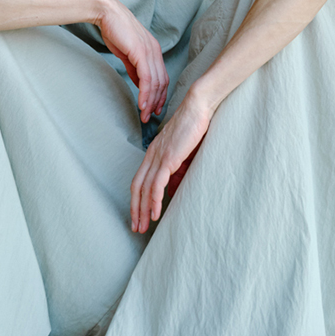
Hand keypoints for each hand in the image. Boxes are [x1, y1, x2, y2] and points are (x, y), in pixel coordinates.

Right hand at [96, 0, 168, 123]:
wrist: (107, 13)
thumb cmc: (115, 30)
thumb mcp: (127, 53)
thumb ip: (134, 67)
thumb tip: (139, 82)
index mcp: (154, 51)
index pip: (162, 77)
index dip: (160, 95)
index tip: (155, 109)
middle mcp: (156, 51)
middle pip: (162, 83)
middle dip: (156, 102)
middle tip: (150, 117)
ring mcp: (150, 52)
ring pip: (156, 83)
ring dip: (151, 102)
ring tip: (145, 115)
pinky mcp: (141, 52)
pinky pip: (147, 78)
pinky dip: (145, 93)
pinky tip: (142, 105)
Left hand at [130, 97, 210, 232]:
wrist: (199, 107)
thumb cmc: (195, 127)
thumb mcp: (185, 152)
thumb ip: (177, 170)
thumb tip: (172, 189)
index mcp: (153, 153)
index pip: (139, 180)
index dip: (137, 199)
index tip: (139, 215)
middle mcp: (152, 155)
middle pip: (137, 187)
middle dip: (136, 209)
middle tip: (136, 227)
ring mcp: (158, 156)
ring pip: (145, 188)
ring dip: (143, 209)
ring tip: (143, 226)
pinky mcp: (168, 158)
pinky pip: (157, 184)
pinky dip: (154, 200)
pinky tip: (155, 213)